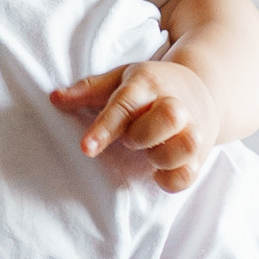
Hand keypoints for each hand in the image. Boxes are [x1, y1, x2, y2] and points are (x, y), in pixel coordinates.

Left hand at [52, 59, 224, 189]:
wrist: (204, 89)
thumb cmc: (151, 88)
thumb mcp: (121, 79)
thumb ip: (89, 90)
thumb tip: (54, 99)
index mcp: (148, 85)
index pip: (126, 104)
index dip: (105, 127)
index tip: (85, 148)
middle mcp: (175, 105)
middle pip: (169, 117)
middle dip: (143, 135)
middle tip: (130, 140)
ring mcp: (192, 130)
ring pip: (187, 144)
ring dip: (161, 155)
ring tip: (148, 154)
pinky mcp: (198, 156)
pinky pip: (189, 174)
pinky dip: (171, 179)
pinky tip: (157, 172)